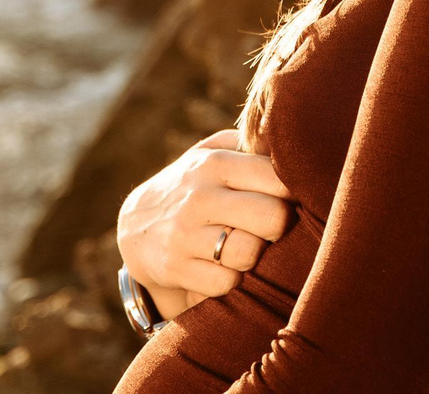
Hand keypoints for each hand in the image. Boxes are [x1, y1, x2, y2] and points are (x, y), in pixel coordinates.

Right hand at [115, 128, 295, 318]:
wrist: (135, 228)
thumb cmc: (192, 187)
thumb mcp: (209, 154)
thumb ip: (248, 144)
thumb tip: (291, 146)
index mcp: (214, 163)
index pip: (278, 177)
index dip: (294, 192)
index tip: (289, 199)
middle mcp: (200, 196)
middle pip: (273, 217)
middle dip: (279, 227)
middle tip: (269, 227)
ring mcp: (185, 234)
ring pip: (250, 253)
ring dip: (254, 256)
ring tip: (245, 246)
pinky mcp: (176, 267)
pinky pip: (227, 282)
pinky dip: (231, 279)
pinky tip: (222, 266)